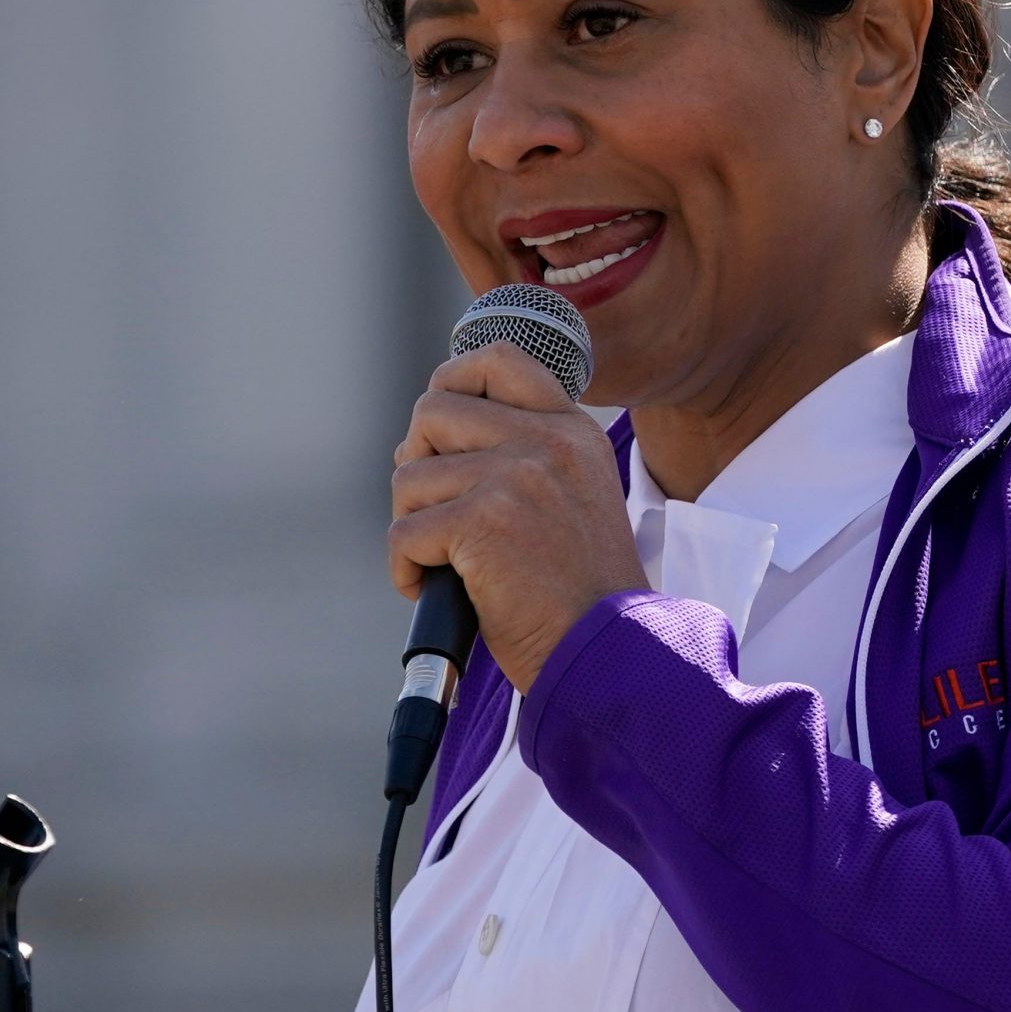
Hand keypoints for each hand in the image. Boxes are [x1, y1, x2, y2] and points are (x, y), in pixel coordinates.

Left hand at [389, 339, 648, 691]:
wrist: (607, 653)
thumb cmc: (579, 591)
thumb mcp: (571, 497)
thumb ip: (520, 455)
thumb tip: (421, 439)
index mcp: (570, 431)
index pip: (499, 359)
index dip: (452, 379)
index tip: (439, 426)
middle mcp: (545, 442)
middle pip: (433, 410)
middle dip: (417, 460)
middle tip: (434, 509)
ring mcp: (514, 477)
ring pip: (410, 476)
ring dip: (413, 524)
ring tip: (447, 561)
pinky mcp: (482, 521)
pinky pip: (403, 532)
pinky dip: (406, 569)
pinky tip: (435, 587)